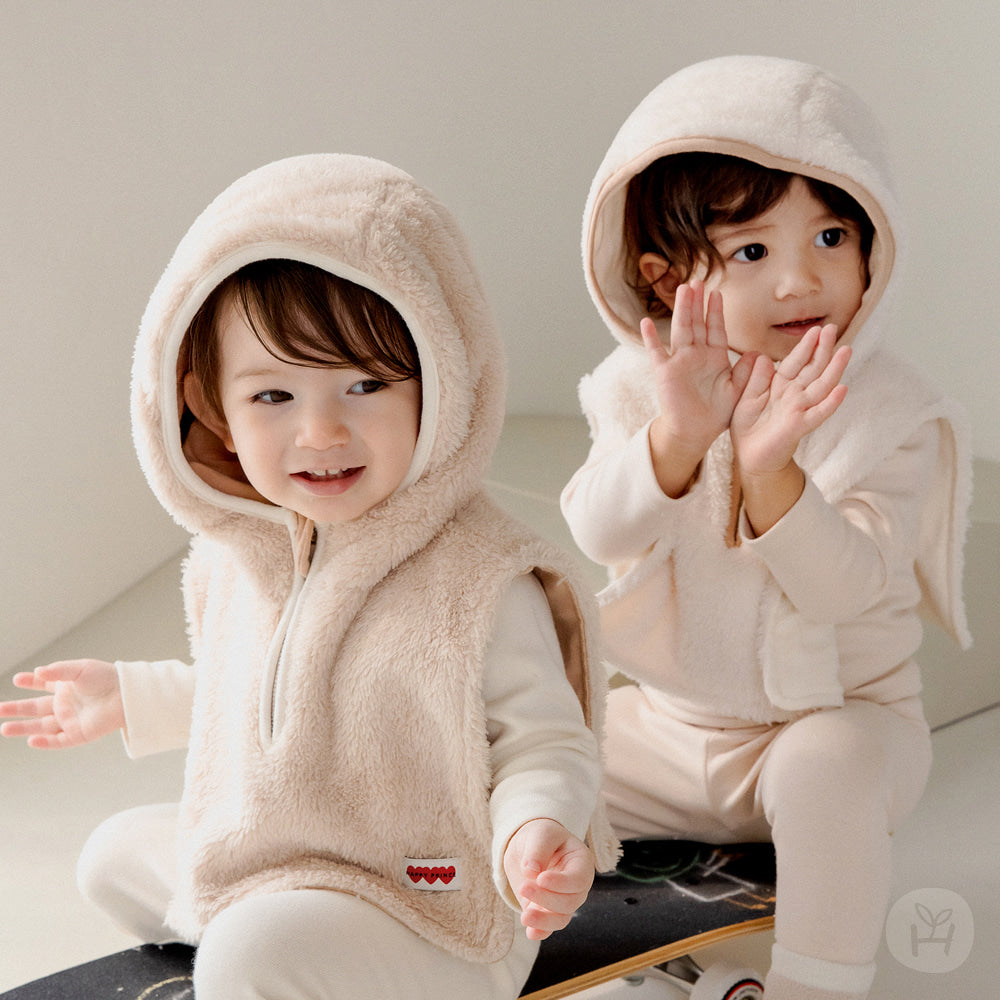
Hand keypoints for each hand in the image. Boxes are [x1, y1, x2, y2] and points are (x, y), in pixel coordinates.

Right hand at [0, 659, 123, 748]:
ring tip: (4, 728)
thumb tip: (37, 672)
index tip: (17, 678)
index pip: (42, 685)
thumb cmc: (107, 678)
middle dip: (16, 709)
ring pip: (42, 727)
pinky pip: (59, 741)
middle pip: (35, 709)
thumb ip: (58, 672)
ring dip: (24, 728)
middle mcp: (65, 705)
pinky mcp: (79, 734)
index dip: (30, 681)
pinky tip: (31, 740)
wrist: (128, 694)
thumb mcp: (80, 669)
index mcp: (66, 687)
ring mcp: (70, 720)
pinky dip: (46, 742)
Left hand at [502, 819, 594, 940]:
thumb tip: (530, 871)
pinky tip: (530, 933)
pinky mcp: (547, 912)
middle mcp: (577, 887)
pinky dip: (540, 932)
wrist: (528, 848)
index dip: (561, 883)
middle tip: (524, 887)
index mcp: (582, 863)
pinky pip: (548, 928)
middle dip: (546, 899)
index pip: (579, 879)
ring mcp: (563, 902)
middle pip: (569, 902)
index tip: (540, 878)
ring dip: (543, 920)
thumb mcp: (541, 833)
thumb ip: (537, 849)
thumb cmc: (541, 837)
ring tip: (525, 916)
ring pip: (560, 919)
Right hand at [643, 281, 754, 495]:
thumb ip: (747, 372)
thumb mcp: (738, 391)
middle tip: (697, 280)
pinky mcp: (665, 373)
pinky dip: (650, 339)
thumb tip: (759, 354)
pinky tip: (646, 322)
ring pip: (681, 330)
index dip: (715, 311)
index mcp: (714, 358)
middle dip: (697, 302)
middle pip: (696, 322)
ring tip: (683, 289)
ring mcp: (679, 362)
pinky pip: (657, 353)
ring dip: (682, 310)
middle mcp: (696, 356)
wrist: (696, 433)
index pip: (715, 328)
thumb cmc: (717, 414)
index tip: (717, 293)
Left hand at [732, 323, 850, 476]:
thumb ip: (755, 379)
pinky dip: (831, 403)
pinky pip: (818, 413)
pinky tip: (843, 389)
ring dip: (834, 369)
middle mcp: (794, 395)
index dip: (805, 346)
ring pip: (821, 386)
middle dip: (823, 349)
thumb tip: (763, 356)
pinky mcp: (799, 426)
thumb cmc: (748, 427)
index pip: (795, 362)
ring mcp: (799, 410)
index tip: (816, 329)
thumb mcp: (746, 398)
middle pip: (813, 369)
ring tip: (845, 351)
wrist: (749, 456)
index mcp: (780, 386)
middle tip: (832, 328)